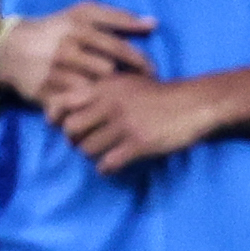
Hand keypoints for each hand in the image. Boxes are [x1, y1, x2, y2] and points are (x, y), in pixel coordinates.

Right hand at [0, 2, 156, 104]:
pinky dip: (85, 106)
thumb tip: (153, 23)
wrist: (10, 48)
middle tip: (137, 86)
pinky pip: (72, 105)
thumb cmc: (57, 28)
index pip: (117, 47)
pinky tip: (95, 107)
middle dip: (122, 79)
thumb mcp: (84, 13)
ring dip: (105, 95)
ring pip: (90, 90)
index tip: (152, 71)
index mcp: (79, 29)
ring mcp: (52, 73)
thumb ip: (118, 17)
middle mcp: (65, 51)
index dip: (138, 60)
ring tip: (118, 98)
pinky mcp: (42, 93)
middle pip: (106, 71)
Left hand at [42, 73, 223, 174]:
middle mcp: (111, 104)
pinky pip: (106, 164)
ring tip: (105, 152)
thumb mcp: (128, 82)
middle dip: (75, 139)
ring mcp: (124, 124)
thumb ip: (100, 91)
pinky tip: (115, 163)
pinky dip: (106, 168)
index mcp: (106, 87)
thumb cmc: (159, 94)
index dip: (55, 117)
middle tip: (87, 141)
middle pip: (71, 130)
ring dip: (93, 155)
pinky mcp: (138, 144)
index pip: (63, 102)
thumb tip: (67, 108)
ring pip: (87, 150)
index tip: (60, 125)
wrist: (194, 104)